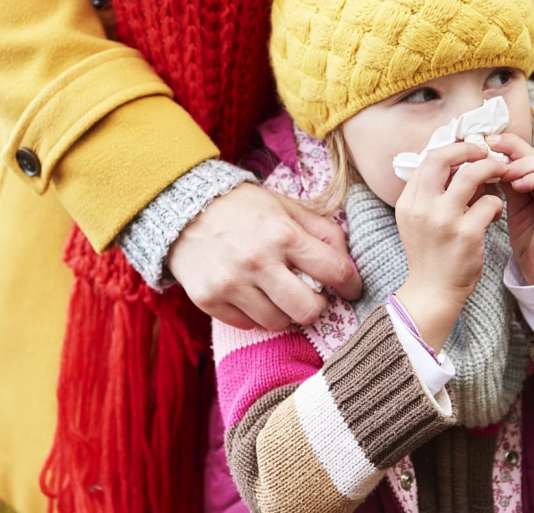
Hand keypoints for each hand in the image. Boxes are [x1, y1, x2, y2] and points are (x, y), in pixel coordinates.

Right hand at [167, 184, 361, 331]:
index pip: (335, 272)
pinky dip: (254, 314)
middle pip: (309, 310)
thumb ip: (323, 231)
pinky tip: (251, 294)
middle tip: (311, 296)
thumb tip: (348, 263)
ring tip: (277, 292)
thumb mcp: (286, 207)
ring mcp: (231, 284)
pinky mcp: (209, 300)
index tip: (351, 289)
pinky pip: (247, 325)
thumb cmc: (243, 208)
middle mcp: (258, 261)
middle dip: (317, 306)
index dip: (351, 285)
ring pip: (278, 323)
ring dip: (284, 312)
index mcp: (283, 234)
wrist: (182, 208)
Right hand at [394, 143, 506, 350]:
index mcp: (408, 202)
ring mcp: (444, 220)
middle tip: (486, 152)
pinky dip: (496, 204)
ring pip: (472, 175)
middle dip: (469, 149)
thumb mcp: (417, 221)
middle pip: (443, 158)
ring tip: (500, 174)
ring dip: (490, 169)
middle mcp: (422, 207)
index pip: (427, 159)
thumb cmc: (430, 254)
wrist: (432, 292)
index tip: (468, 150)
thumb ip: (430, 194)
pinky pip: (490, 203)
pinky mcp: (466, 234)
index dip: (452, 149)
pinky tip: (494, 214)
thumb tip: (458, 164)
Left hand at [487, 134, 533, 284]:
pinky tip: (515, 186)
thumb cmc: (531, 239)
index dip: (512, 144)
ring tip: (503, 174)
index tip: (487, 141)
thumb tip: (489, 158)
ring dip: (523, 167)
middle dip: (515, 152)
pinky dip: (533, 181)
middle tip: (491, 156)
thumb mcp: (517, 203)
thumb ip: (510, 181)